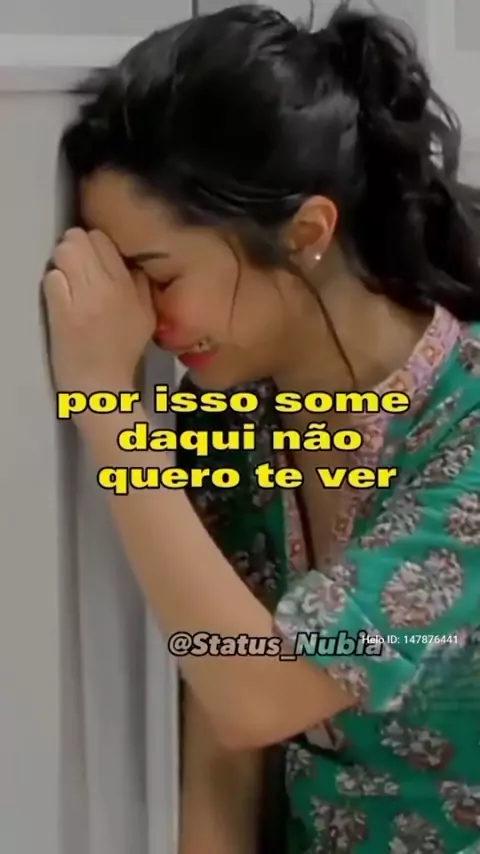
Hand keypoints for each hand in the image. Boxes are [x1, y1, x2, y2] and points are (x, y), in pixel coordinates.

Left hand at [43, 228, 154, 393]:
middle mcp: (110, 288)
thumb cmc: (123, 354)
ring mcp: (85, 300)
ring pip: (64, 253)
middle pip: (80, 239)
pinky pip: (52, 278)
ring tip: (67, 281)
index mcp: (130, 287)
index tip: (91, 260)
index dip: (92, 246)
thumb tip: (130, 260)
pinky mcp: (63, 313)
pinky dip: (53, 284)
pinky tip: (60, 298)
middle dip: (74, 250)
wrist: (102, 387)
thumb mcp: (147, 317)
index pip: (103, 240)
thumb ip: (142, 286)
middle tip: (75, 269)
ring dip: (61, 263)